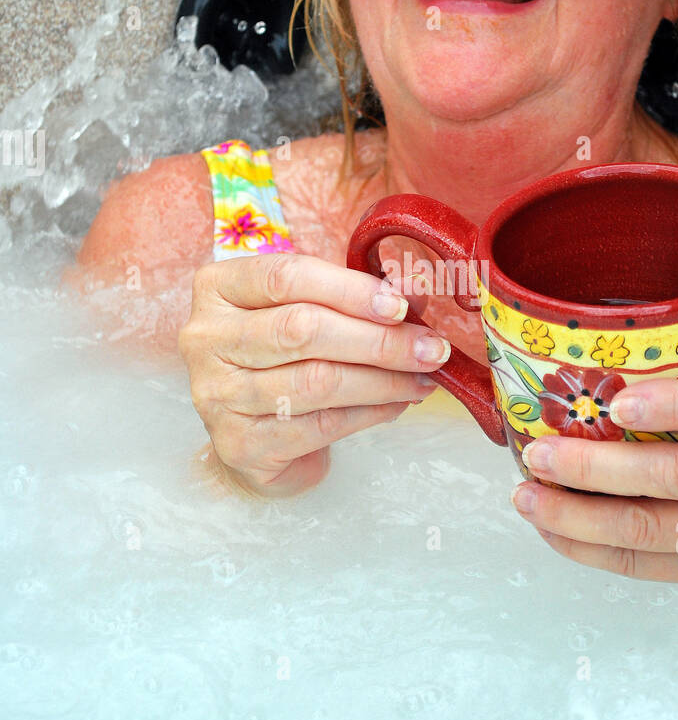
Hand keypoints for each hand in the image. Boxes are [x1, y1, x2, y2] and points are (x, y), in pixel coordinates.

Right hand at [179, 253, 449, 496]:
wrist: (253, 433)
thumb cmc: (283, 356)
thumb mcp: (306, 310)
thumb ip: (349, 298)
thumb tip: (415, 299)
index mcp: (217, 287)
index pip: (286, 276)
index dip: (351, 290)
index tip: (402, 306)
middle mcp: (205, 338)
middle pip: (302, 330)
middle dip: (378, 340)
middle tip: (430, 349)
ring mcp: (216, 394)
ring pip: (315, 381)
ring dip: (382, 381)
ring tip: (423, 378)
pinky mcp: (239, 443)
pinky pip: (318, 426)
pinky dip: (368, 413)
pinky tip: (396, 404)